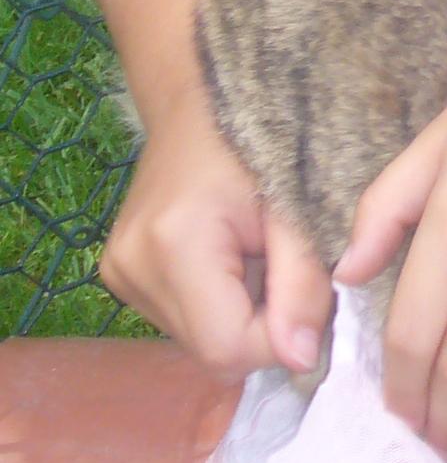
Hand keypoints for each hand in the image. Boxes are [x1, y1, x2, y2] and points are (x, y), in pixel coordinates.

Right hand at [100, 85, 332, 378]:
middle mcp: (132, 268)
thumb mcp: (296, 207)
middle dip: (264, 329)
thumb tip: (302, 361)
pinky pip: (182, 321)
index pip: (228, 346)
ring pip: (197, 342)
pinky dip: (218, 306)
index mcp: (173, 244)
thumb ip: (303, 283)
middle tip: (291, 276)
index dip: (280, 340)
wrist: (200, 101)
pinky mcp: (119, 275)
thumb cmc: (259, 139)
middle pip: (211, 352)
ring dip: (241, 319)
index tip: (312, 301)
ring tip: (261, 260)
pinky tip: (234, 261)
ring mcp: (119, 275)